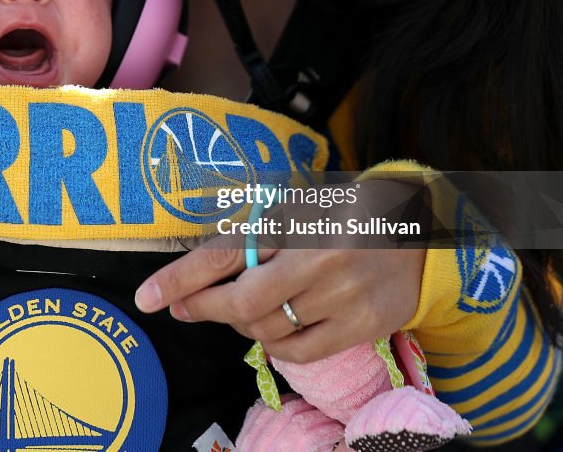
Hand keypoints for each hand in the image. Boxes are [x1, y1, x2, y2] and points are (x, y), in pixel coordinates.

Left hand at [135, 239, 424, 364]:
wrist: (415, 232)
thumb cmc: (341, 218)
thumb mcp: (296, 210)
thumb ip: (254, 237)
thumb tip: (199, 275)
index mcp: (295, 222)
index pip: (225, 254)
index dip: (181, 278)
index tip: (147, 298)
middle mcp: (315, 259)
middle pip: (241, 302)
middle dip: (204, 309)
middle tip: (185, 308)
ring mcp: (340, 296)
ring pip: (266, 329)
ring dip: (241, 325)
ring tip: (244, 309)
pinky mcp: (360, 325)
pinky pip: (299, 351)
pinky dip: (274, 346)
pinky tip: (273, 329)